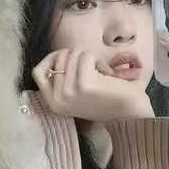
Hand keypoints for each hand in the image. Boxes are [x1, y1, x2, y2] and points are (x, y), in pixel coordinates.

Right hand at [32, 48, 153, 122]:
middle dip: (77, 56)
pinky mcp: (84, 84)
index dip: (52, 59)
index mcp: (53, 103)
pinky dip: (99, 61)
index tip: (69, 59)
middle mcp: (57, 99)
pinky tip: (107, 75)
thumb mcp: (76, 94)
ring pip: (73, 54)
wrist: (131, 115)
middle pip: (58, 57)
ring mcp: (69, 92)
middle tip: (93, 69)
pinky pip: (87, 56)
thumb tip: (59, 55)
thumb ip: (62, 79)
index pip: (38, 71)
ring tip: (101, 73)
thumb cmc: (107, 101)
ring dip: (90, 58)